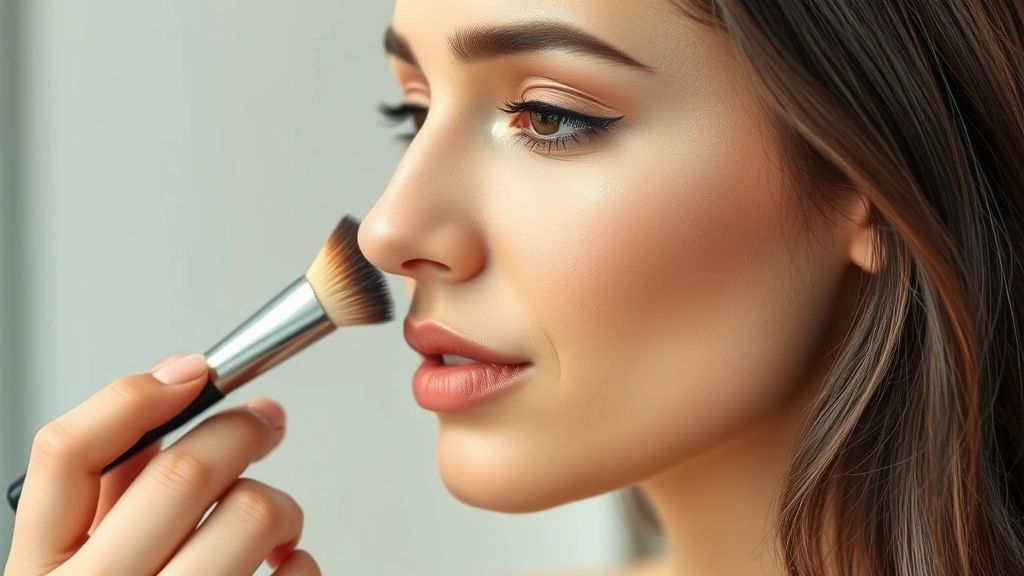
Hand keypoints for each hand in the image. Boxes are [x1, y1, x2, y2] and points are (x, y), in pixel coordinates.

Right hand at [5, 354, 320, 575]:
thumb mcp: (77, 572)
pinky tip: (286, 568)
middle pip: (182, 470)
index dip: (137, 394)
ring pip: (249, 514)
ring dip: (279, 501)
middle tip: (265, 425)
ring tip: (275, 516)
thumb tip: (172, 408)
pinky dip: (302, 562)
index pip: (66, 454)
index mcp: (40, 574)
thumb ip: (105, 504)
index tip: (195, 371)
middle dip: (242, 430)